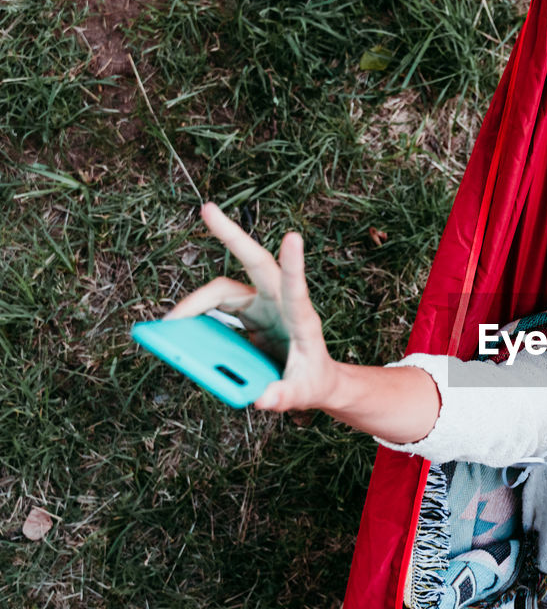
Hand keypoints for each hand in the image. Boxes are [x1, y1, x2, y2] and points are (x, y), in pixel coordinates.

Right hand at [166, 203, 337, 411]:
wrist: (316, 381)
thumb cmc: (314, 382)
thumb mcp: (304, 394)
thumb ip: (286, 396)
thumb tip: (264, 399)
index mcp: (301, 319)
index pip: (297, 288)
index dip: (293, 265)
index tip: (293, 237)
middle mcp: (280, 304)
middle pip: (254, 263)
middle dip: (231, 236)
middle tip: (206, 209)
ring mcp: (263, 306)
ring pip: (223, 289)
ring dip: (195, 301)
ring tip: (169, 324)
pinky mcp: (248, 314)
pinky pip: (216, 308)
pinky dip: (195, 315)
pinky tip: (177, 326)